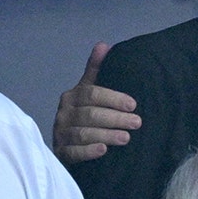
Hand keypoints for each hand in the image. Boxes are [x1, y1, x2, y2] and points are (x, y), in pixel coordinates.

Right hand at [53, 42, 141, 164]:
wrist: (68, 145)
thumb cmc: (84, 116)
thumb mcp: (89, 92)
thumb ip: (96, 71)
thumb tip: (103, 45)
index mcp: (72, 96)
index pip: (92, 94)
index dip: (113, 98)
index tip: (133, 105)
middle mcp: (64, 114)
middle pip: (90, 114)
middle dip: (115, 118)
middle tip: (137, 123)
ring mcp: (60, 134)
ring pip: (83, 133)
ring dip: (106, 135)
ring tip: (126, 138)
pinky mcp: (60, 153)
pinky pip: (73, 152)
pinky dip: (88, 151)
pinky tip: (103, 150)